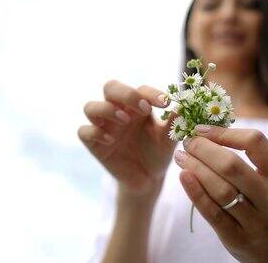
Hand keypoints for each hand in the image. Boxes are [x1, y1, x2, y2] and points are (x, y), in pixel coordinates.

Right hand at [78, 80, 177, 196]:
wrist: (148, 180)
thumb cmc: (158, 154)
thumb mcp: (168, 139)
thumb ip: (173, 122)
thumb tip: (183, 105)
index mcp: (137, 105)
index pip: (140, 90)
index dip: (151, 94)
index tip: (165, 103)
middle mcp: (117, 111)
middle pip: (110, 88)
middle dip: (125, 93)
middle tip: (143, 108)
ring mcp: (103, 126)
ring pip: (90, 107)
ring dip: (107, 110)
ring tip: (125, 121)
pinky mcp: (93, 144)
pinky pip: (84, 132)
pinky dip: (95, 132)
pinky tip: (111, 140)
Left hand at [174, 125, 267, 262]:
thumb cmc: (265, 204)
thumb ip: (246, 157)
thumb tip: (206, 129)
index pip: (255, 142)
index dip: (224, 132)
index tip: (201, 129)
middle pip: (233, 166)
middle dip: (204, 149)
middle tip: (187, 142)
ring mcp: (257, 221)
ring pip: (221, 190)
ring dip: (196, 168)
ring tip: (181, 156)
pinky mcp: (237, 238)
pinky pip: (212, 212)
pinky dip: (195, 192)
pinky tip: (184, 176)